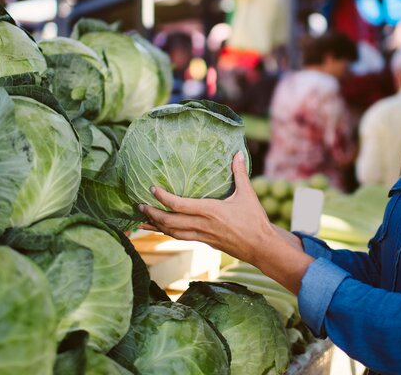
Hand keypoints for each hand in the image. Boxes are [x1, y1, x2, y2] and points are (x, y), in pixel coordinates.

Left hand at [137, 151, 274, 264]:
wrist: (260, 246)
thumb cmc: (254, 220)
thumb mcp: (247, 194)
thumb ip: (239, 173)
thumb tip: (237, 153)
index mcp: (210, 211)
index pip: (180, 205)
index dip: (164, 198)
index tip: (152, 189)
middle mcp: (203, 225)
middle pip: (170, 222)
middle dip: (153, 214)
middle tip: (139, 205)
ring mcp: (202, 236)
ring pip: (173, 232)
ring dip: (156, 226)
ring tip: (141, 220)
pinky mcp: (205, 242)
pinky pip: (181, 237)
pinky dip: (168, 233)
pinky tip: (161, 230)